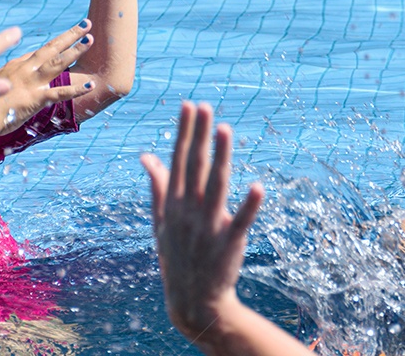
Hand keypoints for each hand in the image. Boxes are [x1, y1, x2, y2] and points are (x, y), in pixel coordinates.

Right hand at [0, 20, 95, 135]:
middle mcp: (25, 70)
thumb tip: (28, 65)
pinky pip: (59, 94)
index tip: (76, 31)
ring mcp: (30, 83)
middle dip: (70, 35)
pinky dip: (76, 90)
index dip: (59, 41)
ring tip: (90, 39)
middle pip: (51, 48)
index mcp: (17, 66)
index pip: (42, 51)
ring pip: (57, 63)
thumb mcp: (2, 81)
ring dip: (75, 51)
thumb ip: (17, 73)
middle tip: (87, 24)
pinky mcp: (34, 99)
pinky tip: (90, 85)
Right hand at [141, 102, 263, 340]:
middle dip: (199, 135)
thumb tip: (146, 155)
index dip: (184, 132)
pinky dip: (249, 205)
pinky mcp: (228, 242)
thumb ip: (158, 186)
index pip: (178, 160)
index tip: (189, 105)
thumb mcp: (162, 221)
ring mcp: (207, 226)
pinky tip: (258, 186)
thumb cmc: (177, 254)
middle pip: (194, 166)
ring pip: (215, 185)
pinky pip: (240, 220)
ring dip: (220, 156)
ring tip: (225, 129)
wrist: (192, 299)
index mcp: (173, 203)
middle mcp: (187, 211)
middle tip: (205, 106)